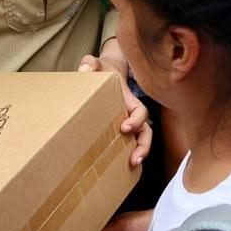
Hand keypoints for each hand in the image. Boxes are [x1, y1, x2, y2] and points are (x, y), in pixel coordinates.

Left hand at [79, 48, 151, 166]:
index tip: (125, 127)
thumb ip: (90, 63)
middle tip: (134, 158)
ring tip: (132, 164)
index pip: (141, 111)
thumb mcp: (95, 63)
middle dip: (143, 145)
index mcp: (129, 99)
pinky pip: (127, 142)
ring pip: (141, 139)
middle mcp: (131, 112)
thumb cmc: (101, 69)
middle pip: (146, 131)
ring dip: (140, 152)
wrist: (104, 73)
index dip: (137, 120)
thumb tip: (84, 69)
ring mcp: (127, 121)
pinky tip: (122, 166)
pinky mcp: (117, 128)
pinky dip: (128, 153)